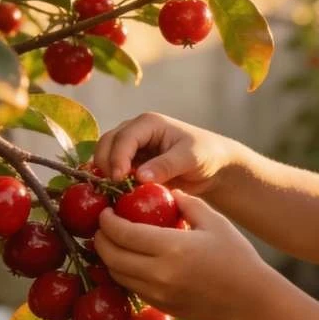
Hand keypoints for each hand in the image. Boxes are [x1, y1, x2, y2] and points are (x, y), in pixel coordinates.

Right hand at [93, 112, 236, 193]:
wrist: (213, 166)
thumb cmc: (206, 154)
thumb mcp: (190, 158)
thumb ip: (166, 166)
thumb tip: (139, 176)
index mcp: (149, 123)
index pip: (124, 138)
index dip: (117, 158)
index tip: (118, 179)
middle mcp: (135, 131)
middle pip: (106, 144)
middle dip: (105, 165)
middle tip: (112, 188)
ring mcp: (131, 147)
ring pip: (105, 156)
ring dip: (105, 174)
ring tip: (113, 193)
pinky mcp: (131, 163)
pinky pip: (113, 170)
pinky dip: (111, 181)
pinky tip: (116, 196)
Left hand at [94, 190, 274, 319]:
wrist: (249, 299)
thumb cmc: (236, 256)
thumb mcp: (214, 221)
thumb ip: (186, 203)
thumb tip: (164, 191)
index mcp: (172, 248)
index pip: (124, 233)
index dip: (108, 221)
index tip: (106, 211)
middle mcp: (159, 274)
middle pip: (112, 256)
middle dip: (101, 239)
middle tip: (104, 225)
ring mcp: (157, 293)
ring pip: (117, 275)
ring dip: (109, 257)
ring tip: (113, 242)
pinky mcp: (160, 305)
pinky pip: (131, 287)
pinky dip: (123, 272)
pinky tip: (130, 260)